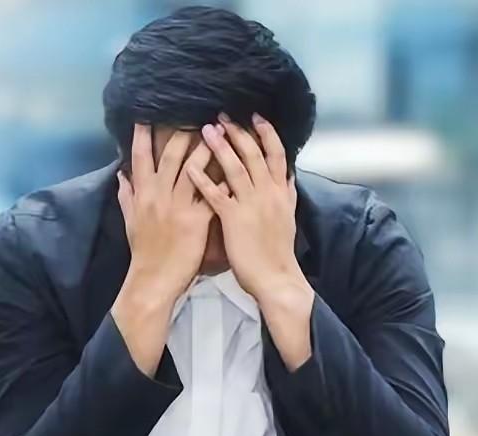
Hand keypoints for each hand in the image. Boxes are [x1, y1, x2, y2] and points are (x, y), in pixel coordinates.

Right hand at [112, 123, 226, 375]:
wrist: (153, 280)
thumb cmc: (144, 252)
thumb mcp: (130, 221)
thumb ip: (126, 196)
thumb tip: (121, 175)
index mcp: (142, 194)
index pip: (140, 159)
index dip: (142, 136)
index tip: (147, 116)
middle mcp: (159, 196)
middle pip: (170, 156)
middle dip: (181, 132)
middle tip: (194, 112)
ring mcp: (179, 207)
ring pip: (194, 169)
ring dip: (207, 147)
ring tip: (219, 128)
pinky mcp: (198, 220)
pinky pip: (213, 194)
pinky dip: (224, 179)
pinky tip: (236, 166)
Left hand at [185, 113, 302, 302]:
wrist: (276, 278)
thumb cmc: (278, 251)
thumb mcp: (288, 217)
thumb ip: (287, 193)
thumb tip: (288, 174)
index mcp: (281, 192)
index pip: (277, 155)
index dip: (267, 133)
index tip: (255, 116)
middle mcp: (268, 193)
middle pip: (254, 154)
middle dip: (238, 132)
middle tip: (223, 114)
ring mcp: (251, 204)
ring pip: (235, 167)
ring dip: (219, 146)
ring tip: (206, 128)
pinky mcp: (234, 219)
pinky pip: (215, 194)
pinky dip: (202, 179)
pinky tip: (189, 166)